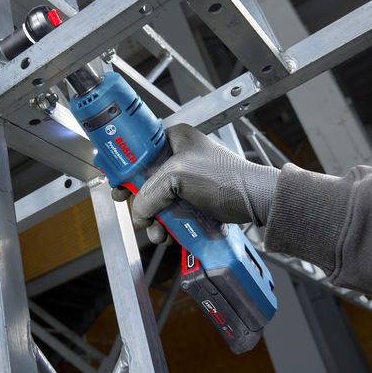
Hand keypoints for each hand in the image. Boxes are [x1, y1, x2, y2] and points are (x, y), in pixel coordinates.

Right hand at [113, 124, 279, 243]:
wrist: (257, 202)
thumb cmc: (226, 178)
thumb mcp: (177, 177)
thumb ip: (149, 193)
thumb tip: (137, 212)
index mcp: (175, 138)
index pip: (138, 148)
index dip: (124, 166)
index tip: (114, 181)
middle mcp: (180, 156)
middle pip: (144, 179)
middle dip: (138, 201)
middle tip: (133, 211)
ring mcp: (187, 180)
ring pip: (157, 200)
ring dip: (153, 219)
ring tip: (157, 231)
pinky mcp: (195, 200)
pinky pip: (171, 213)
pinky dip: (166, 225)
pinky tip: (167, 234)